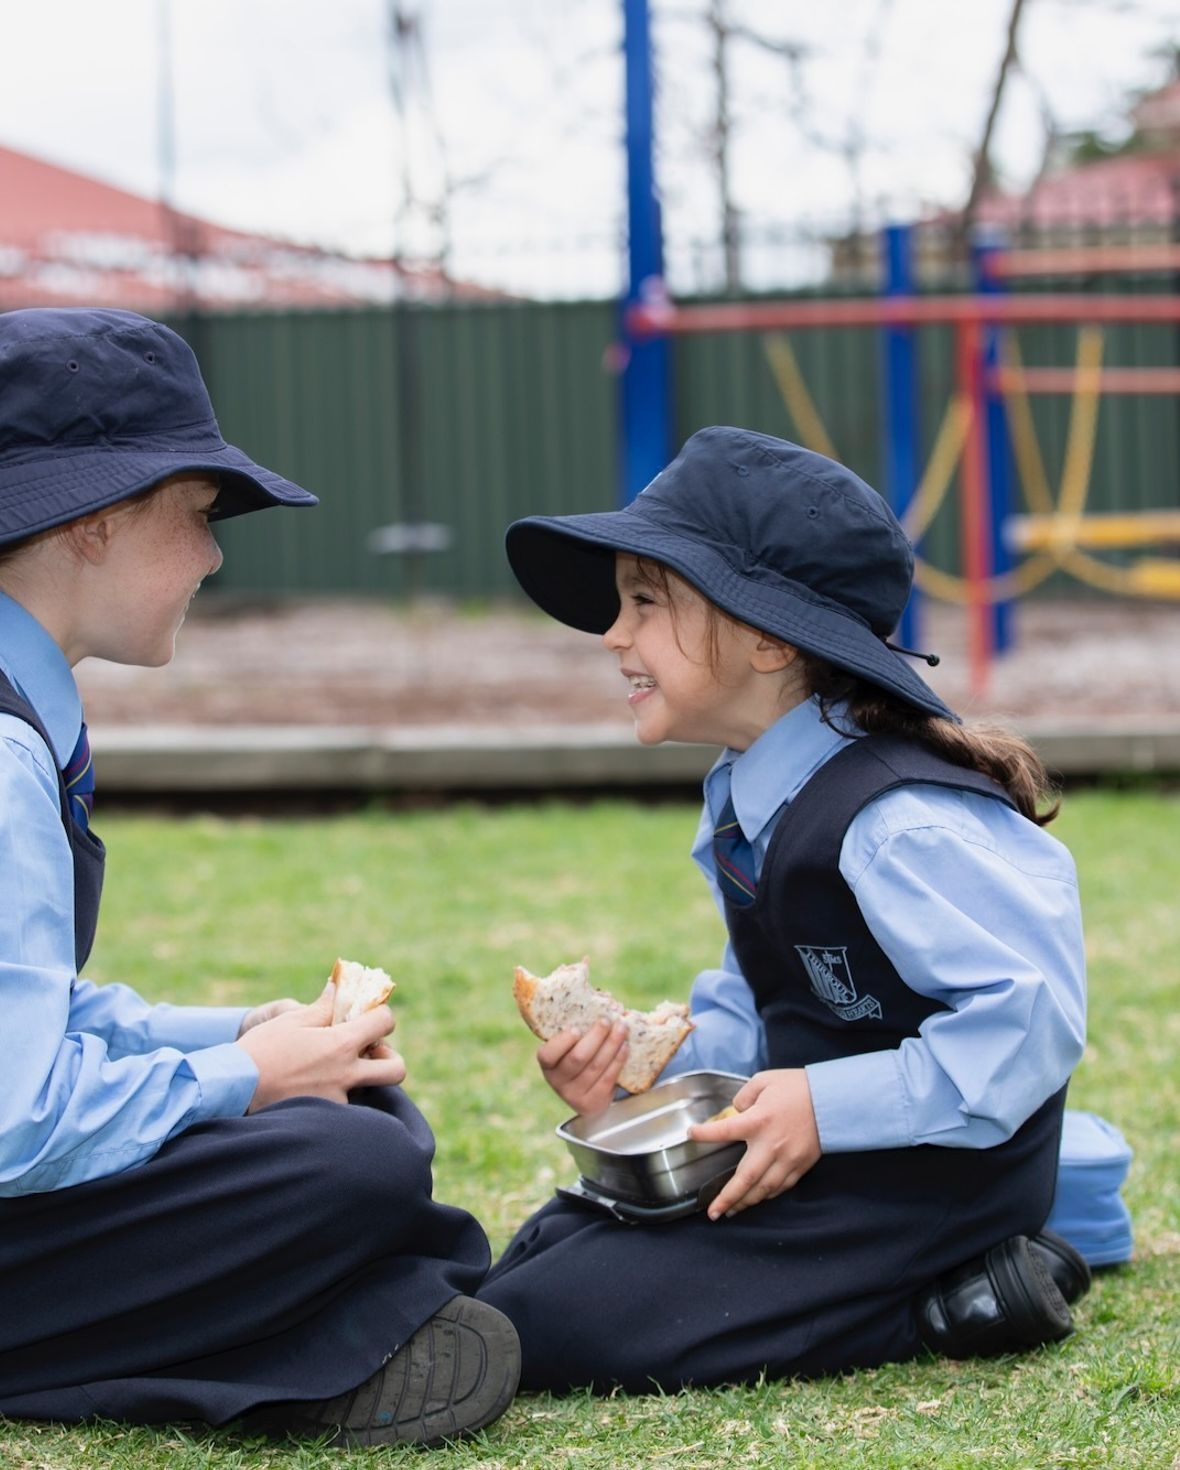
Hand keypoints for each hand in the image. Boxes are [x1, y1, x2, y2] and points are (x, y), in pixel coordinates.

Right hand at [235, 981, 405, 1110]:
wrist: (233, 1088)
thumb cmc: (261, 1049)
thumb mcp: (291, 1019)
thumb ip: (323, 1006)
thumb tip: (339, 986)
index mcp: (342, 1044)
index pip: (385, 1022)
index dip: (380, 1015)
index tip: (368, 1017)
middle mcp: (347, 1075)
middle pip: (396, 1069)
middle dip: (389, 1057)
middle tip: (369, 1052)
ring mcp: (338, 1100)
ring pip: (369, 1091)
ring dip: (361, 1079)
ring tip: (336, 1070)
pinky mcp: (324, 1119)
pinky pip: (345, 1107)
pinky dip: (337, 1095)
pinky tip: (317, 1087)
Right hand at [537, 1019, 628, 1114]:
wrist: (588, 1093)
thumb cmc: (579, 1058)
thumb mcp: (570, 1047)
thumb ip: (576, 1031)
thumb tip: (599, 998)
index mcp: (548, 1065)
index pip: (547, 1055)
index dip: (562, 1042)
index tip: (576, 1028)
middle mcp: (557, 1082)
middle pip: (578, 1058)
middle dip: (595, 1037)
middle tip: (607, 1020)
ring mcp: (574, 1096)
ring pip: (596, 1066)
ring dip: (612, 1045)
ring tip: (622, 1028)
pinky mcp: (593, 1103)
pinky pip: (608, 1078)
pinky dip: (618, 1060)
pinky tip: (625, 1047)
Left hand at [688, 1068, 820, 1219]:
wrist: (833, 1100)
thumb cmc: (797, 1087)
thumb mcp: (764, 1080)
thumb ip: (744, 1096)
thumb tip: (736, 1110)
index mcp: (759, 1121)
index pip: (726, 1131)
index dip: (706, 1135)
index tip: (692, 1135)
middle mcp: (771, 1145)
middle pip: (745, 1178)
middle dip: (727, 1198)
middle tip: (713, 1212)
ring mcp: (787, 1159)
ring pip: (763, 1189)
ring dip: (745, 1202)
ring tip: (731, 1210)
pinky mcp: (800, 1166)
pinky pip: (781, 1187)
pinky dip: (766, 1195)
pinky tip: (756, 1198)